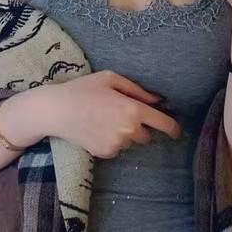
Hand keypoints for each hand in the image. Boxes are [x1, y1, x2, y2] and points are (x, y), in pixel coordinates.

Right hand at [48, 70, 181, 158]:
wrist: (55, 110)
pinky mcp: (105, 153)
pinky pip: (117, 149)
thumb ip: (138, 90)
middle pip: (147, 136)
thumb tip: (158, 100)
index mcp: (133, 109)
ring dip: (125, 134)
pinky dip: (112, 141)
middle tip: (123, 115)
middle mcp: (128, 130)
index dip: (173, 129)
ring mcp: (116, 144)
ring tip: (105, 120)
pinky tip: (97, 129)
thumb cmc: (83, 89)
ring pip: (130, 143)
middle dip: (140, 127)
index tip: (176, 132)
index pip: (164, 124)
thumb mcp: (111, 79)